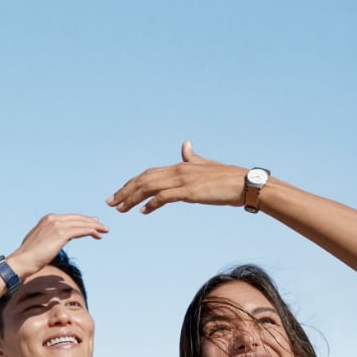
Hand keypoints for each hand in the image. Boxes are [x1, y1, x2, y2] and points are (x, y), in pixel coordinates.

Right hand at [7, 214, 108, 278]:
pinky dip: (91, 231)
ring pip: (81, 223)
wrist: (22, 261)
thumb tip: (56, 241)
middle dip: (92, 222)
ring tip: (105, 231)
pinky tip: (98, 235)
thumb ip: (50, 238)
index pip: (70, 218)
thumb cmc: (30, 257)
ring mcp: (57, 225)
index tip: (92, 224)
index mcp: (48, 219)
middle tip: (103, 226)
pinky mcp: (61, 233)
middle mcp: (52, 219)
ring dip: (95, 227)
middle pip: (78, 218)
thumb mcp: (41, 242)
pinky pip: (80, 230)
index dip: (83, 221)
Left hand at [107, 140, 246, 213]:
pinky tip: (143, 211)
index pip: (150, 173)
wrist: (245, 184)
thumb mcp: (206, 166)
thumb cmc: (228, 178)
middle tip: (110, 202)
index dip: (133, 183)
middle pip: (144, 179)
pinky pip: (165, 197)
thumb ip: (192, 158)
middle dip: (125, 190)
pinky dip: (152, 203)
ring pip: (150, 187)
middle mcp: (179, 170)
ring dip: (132, 198)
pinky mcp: (190, 192)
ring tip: (120, 209)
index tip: (120, 193)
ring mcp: (184, 180)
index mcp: (181, 166)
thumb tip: (185, 145)